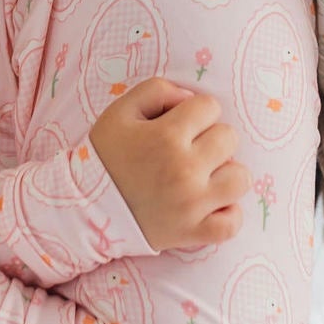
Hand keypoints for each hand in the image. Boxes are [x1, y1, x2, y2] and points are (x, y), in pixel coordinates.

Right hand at [90, 78, 249, 250]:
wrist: (83, 208)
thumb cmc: (104, 156)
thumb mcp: (120, 111)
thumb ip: (157, 91)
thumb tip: (189, 98)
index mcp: (167, 136)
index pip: (210, 106)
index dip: (196, 111)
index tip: (180, 125)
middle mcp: (184, 170)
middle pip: (229, 138)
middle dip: (212, 138)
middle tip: (190, 150)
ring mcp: (192, 204)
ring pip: (240, 178)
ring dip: (226, 173)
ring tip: (206, 177)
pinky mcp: (192, 232)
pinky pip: (232, 224)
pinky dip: (228, 213)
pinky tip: (212, 205)